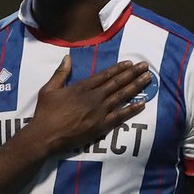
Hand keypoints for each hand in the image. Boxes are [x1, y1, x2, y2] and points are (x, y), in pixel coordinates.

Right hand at [30, 56, 151, 154]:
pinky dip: (131, 109)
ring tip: (148, 79)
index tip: (130, 63)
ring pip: (121, 96)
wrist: (45, 135)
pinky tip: (142, 104)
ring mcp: (98, 112)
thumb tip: (67, 58)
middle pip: (117, 82)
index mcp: (81, 87)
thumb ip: (60, 73)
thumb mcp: (49, 89)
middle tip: (145, 66)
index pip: (105, 75)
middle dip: (133, 73)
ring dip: (136, 87)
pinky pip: (120, 116)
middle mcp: (93, 97)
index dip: (119, 68)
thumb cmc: (45, 113)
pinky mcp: (100, 126)